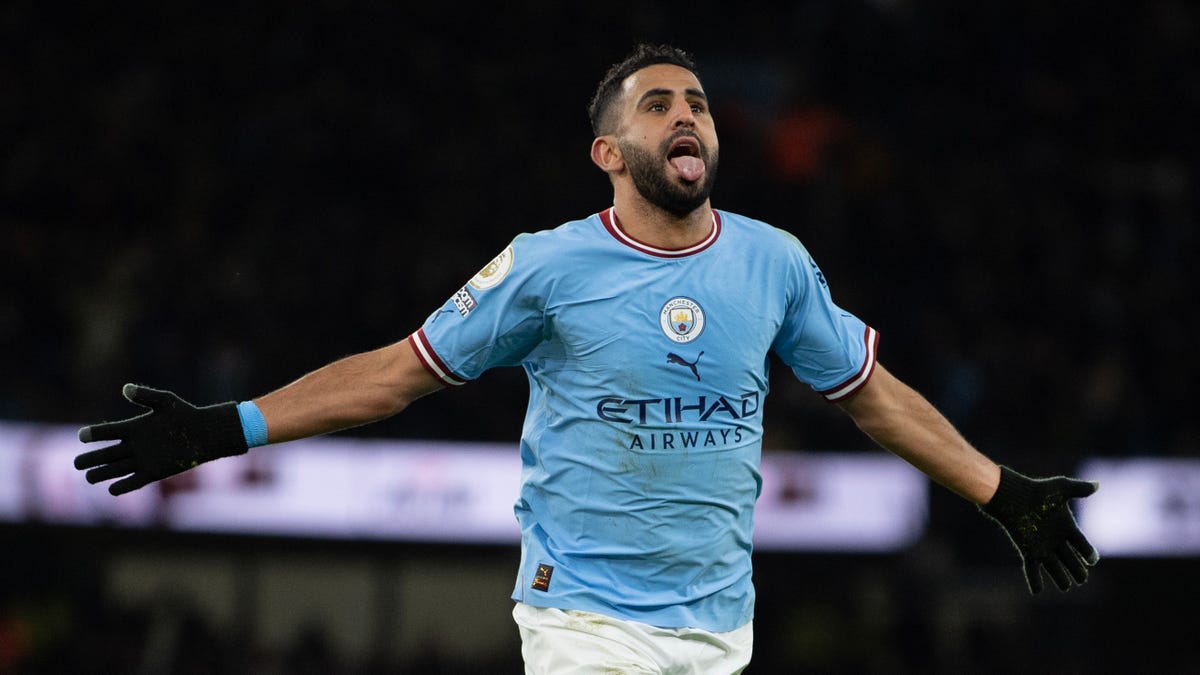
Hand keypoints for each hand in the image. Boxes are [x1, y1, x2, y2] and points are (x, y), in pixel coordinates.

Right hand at [76, 384, 247, 494]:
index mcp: (134, 428)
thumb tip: (126, 388)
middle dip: (90, 459)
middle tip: (77, 463)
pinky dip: (123, 486)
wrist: (205, 433)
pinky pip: (134, 482)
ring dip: (102, 474)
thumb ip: (146, 396)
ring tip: (88, 478)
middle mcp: (134, 445)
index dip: (93, 434)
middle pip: (106, 454)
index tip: (81, 436)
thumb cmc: (186, 415)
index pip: (108, 432)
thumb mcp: (166, 402)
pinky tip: (112, 489)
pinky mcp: (153, 472)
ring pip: (116, 469)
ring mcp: (143, 460)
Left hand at [980, 465, 1099, 592]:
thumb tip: (1098, 485)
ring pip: (1054, 566)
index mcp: (1066, 527)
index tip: (1093, 559)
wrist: (1012, 495)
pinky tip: (1037, 591)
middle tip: (1083, 579)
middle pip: (1070, 559)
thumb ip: (1079, 488)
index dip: (1088, 552)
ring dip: (1059, 578)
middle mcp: (1055, 539)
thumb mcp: (1060, 488)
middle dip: (1077, 570)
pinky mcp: (1028, 550)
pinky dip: (1034, 580)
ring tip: (1066, 587)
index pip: (1081, 544)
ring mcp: (1042, 546)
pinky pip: (1032, 568)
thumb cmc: (1036, 490)